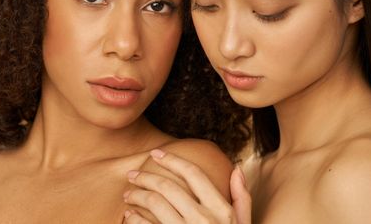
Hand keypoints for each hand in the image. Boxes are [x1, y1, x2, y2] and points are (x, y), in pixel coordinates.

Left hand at [123, 149, 250, 223]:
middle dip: (145, 177)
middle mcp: (204, 220)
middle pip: (167, 187)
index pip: (194, 174)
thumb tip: (237, 169)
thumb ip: (242, 198)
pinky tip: (129, 215)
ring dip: (136, 195)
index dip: (173, 159)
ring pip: (154, 203)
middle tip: (132, 175)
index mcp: (221, 210)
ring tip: (128, 194)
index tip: (156, 154)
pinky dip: (134, 218)